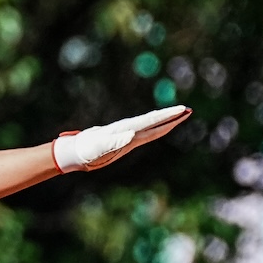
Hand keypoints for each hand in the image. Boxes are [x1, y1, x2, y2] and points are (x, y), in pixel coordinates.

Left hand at [52, 106, 190, 171]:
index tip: (181, 110)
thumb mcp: (99, 147)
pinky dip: (157, 130)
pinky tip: (161, 129)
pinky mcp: (125, 142)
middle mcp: (128, 130)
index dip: (166, 116)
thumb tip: (132, 134)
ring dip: (166, 122)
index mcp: (125, 129)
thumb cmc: (85, 150)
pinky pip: (145, 135)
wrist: (74, 152)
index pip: (150, 121)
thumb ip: (114, 142)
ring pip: (151, 127)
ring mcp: (127, 135)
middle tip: (188, 110)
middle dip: (171, 116)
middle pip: (154, 121)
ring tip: (180, 116)